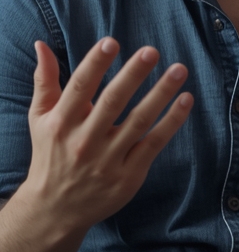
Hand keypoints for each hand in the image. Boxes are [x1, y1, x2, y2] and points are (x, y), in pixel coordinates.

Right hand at [18, 38, 192, 236]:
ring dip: (161, 94)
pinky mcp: (128, 176)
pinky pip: (153, 144)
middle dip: (132, 75)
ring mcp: (107, 160)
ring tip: (179, 70)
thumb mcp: (40, 119)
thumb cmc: (50, 154)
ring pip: (138, 122)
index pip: (79, 87)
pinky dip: (171, 123)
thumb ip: (45, 81)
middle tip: (151, 51)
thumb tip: (42, 44)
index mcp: (62, 123)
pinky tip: (185, 100)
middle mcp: (84, 141)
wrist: (55, 209)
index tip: (111, 42)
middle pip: (112, 103)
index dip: (95, 64)